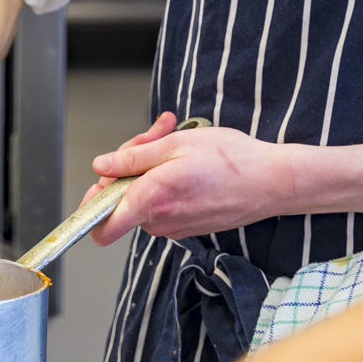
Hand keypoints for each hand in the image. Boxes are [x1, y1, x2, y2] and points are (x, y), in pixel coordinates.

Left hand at [84, 113, 307, 244]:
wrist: (272, 182)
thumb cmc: (232, 160)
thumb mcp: (177, 144)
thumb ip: (133, 157)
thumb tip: (102, 167)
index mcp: (153, 198)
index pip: (103, 227)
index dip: (91, 207)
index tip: (98, 185)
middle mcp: (160, 220)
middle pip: (123, 197)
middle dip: (130, 163)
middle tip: (154, 134)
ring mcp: (174, 226)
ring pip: (142, 197)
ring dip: (150, 167)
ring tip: (174, 140)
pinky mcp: (187, 226)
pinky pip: (162, 203)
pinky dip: (166, 180)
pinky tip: (186, 159)